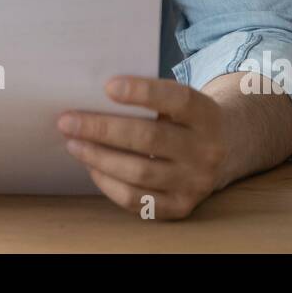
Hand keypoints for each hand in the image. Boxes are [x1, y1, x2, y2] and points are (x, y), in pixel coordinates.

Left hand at [57, 76, 233, 218]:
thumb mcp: (179, 100)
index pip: (177, 99)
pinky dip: (109, 184)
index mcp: (206, 114)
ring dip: (99, 157)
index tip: (107, 86)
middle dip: (102, 129)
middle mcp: (206, 150)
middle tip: (68, 121)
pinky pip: (137, 199)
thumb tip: (92, 96)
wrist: (223, 151)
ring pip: (139, 172)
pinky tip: (92, 167)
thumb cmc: (184, 118)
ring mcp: (195, 182)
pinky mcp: (181, 206)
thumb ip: (148, 97)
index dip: (142, 91)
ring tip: (73, 144)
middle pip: (149, 138)